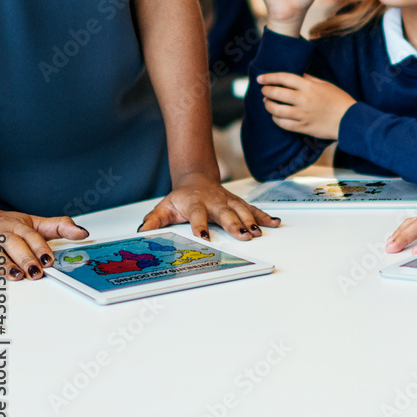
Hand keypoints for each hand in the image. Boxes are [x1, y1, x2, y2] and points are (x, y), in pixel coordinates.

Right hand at [0, 210, 87, 281]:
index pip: (32, 236)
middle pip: (14, 244)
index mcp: (19, 226)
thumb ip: (59, 227)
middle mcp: (2, 232)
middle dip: (25, 259)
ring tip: (16, 275)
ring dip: (5, 265)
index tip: (49, 260)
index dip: (41, 248)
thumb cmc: (8, 223)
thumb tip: (83, 233)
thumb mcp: (35, 222)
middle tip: (35, 272)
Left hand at [137, 173, 281, 240]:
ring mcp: (228, 201)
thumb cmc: (180, 198)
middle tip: (243, 235)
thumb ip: (153, 221)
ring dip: (251, 221)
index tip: (204, 237)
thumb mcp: (163, 208)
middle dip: (235, 224)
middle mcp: (214, 201)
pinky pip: (253, 209)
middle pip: (225, 213)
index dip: (200, 226)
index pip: (197, 215)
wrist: (196, 179)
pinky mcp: (238, 203)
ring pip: (241, 210)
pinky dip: (264, 216)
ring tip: (259, 232)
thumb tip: (142, 233)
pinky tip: (274, 223)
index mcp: (195, 203)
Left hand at [258, 72, 355, 139]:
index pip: (284, 78)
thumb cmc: (339, 100)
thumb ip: (309, 79)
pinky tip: (275, 116)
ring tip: (266, 102)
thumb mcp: (326, 85)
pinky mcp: (303, 127)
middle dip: (266, 91)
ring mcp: (302, 114)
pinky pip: (283, 124)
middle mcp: (303, 100)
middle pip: (277, 93)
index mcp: (309, 87)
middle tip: (264, 90)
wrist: (349, 120)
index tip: (261, 78)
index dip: (270, 77)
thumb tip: (296, 74)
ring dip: (268, 105)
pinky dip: (276, 119)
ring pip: (277, 110)